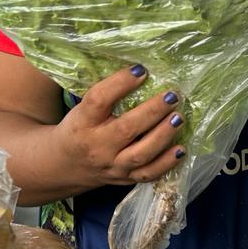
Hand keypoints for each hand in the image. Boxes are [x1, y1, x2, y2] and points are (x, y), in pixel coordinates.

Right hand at [52, 64, 185, 190]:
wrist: (66, 165)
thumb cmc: (79, 128)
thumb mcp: (81, 109)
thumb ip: (106, 93)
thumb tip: (140, 69)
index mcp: (83, 121)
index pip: (99, 100)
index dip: (121, 83)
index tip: (141, 70)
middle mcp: (97, 145)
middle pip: (126, 128)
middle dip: (153, 111)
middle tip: (172, 96)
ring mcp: (112, 165)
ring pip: (141, 154)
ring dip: (163, 135)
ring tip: (179, 117)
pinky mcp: (125, 178)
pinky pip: (148, 174)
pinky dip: (167, 163)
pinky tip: (181, 149)